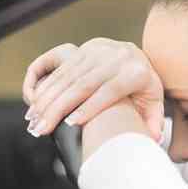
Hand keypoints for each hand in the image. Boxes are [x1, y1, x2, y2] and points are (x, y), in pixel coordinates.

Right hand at [21, 38, 164, 140]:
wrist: (139, 57)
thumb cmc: (145, 88)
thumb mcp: (154, 104)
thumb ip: (154, 123)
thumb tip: (153, 139)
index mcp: (136, 72)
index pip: (110, 90)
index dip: (89, 107)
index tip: (70, 124)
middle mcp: (117, 57)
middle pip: (84, 84)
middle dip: (59, 107)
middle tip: (41, 128)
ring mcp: (100, 50)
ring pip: (68, 76)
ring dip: (47, 98)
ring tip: (33, 120)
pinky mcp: (86, 48)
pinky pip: (63, 68)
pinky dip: (46, 86)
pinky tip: (35, 103)